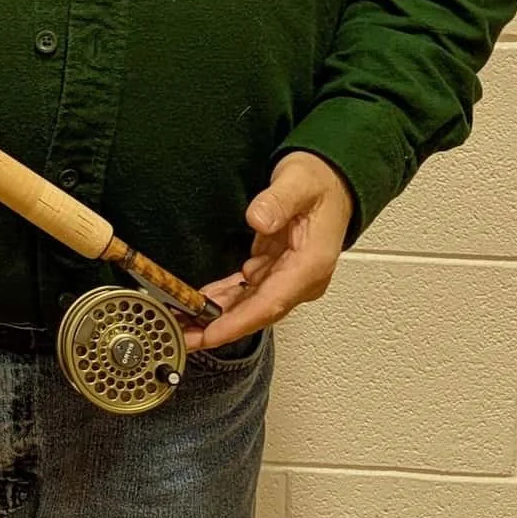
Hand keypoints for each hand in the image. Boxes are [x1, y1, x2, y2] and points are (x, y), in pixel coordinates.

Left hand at [185, 152, 352, 351]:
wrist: (334, 181)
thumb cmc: (321, 182)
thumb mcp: (299, 182)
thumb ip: (278, 201)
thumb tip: (259, 219)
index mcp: (310, 265)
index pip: (271, 303)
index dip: (238, 322)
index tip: (210, 334)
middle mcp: (300, 279)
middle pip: (256, 313)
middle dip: (219, 328)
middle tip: (183, 336)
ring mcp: (288, 277)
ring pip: (249, 306)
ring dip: (216, 317)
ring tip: (182, 325)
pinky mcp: (276, 271)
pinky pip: (246, 292)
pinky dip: (222, 300)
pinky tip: (199, 305)